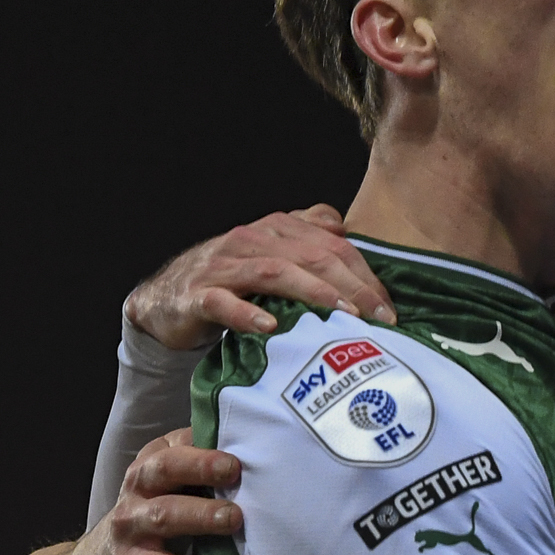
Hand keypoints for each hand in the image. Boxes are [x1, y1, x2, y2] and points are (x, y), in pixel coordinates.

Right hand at [88, 429, 243, 554]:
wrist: (114, 545)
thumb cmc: (167, 495)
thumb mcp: (175, 465)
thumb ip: (201, 448)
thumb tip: (252, 424)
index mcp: (144, 479)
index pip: (165, 466)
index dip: (198, 464)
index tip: (234, 467)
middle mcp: (131, 516)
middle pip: (163, 515)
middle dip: (199, 516)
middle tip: (237, 518)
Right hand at [125, 204, 393, 349]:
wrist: (166, 298)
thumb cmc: (231, 278)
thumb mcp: (273, 251)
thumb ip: (307, 234)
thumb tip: (343, 228)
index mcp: (278, 227)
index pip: (333, 245)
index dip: (365, 275)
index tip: (388, 309)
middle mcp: (253, 239)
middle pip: (312, 256)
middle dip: (352, 287)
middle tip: (379, 318)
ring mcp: (224, 266)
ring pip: (275, 272)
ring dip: (313, 293)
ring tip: (342, 316)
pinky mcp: (198, 294)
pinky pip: (223, 302)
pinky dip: (247, 313)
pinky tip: (270, 326)